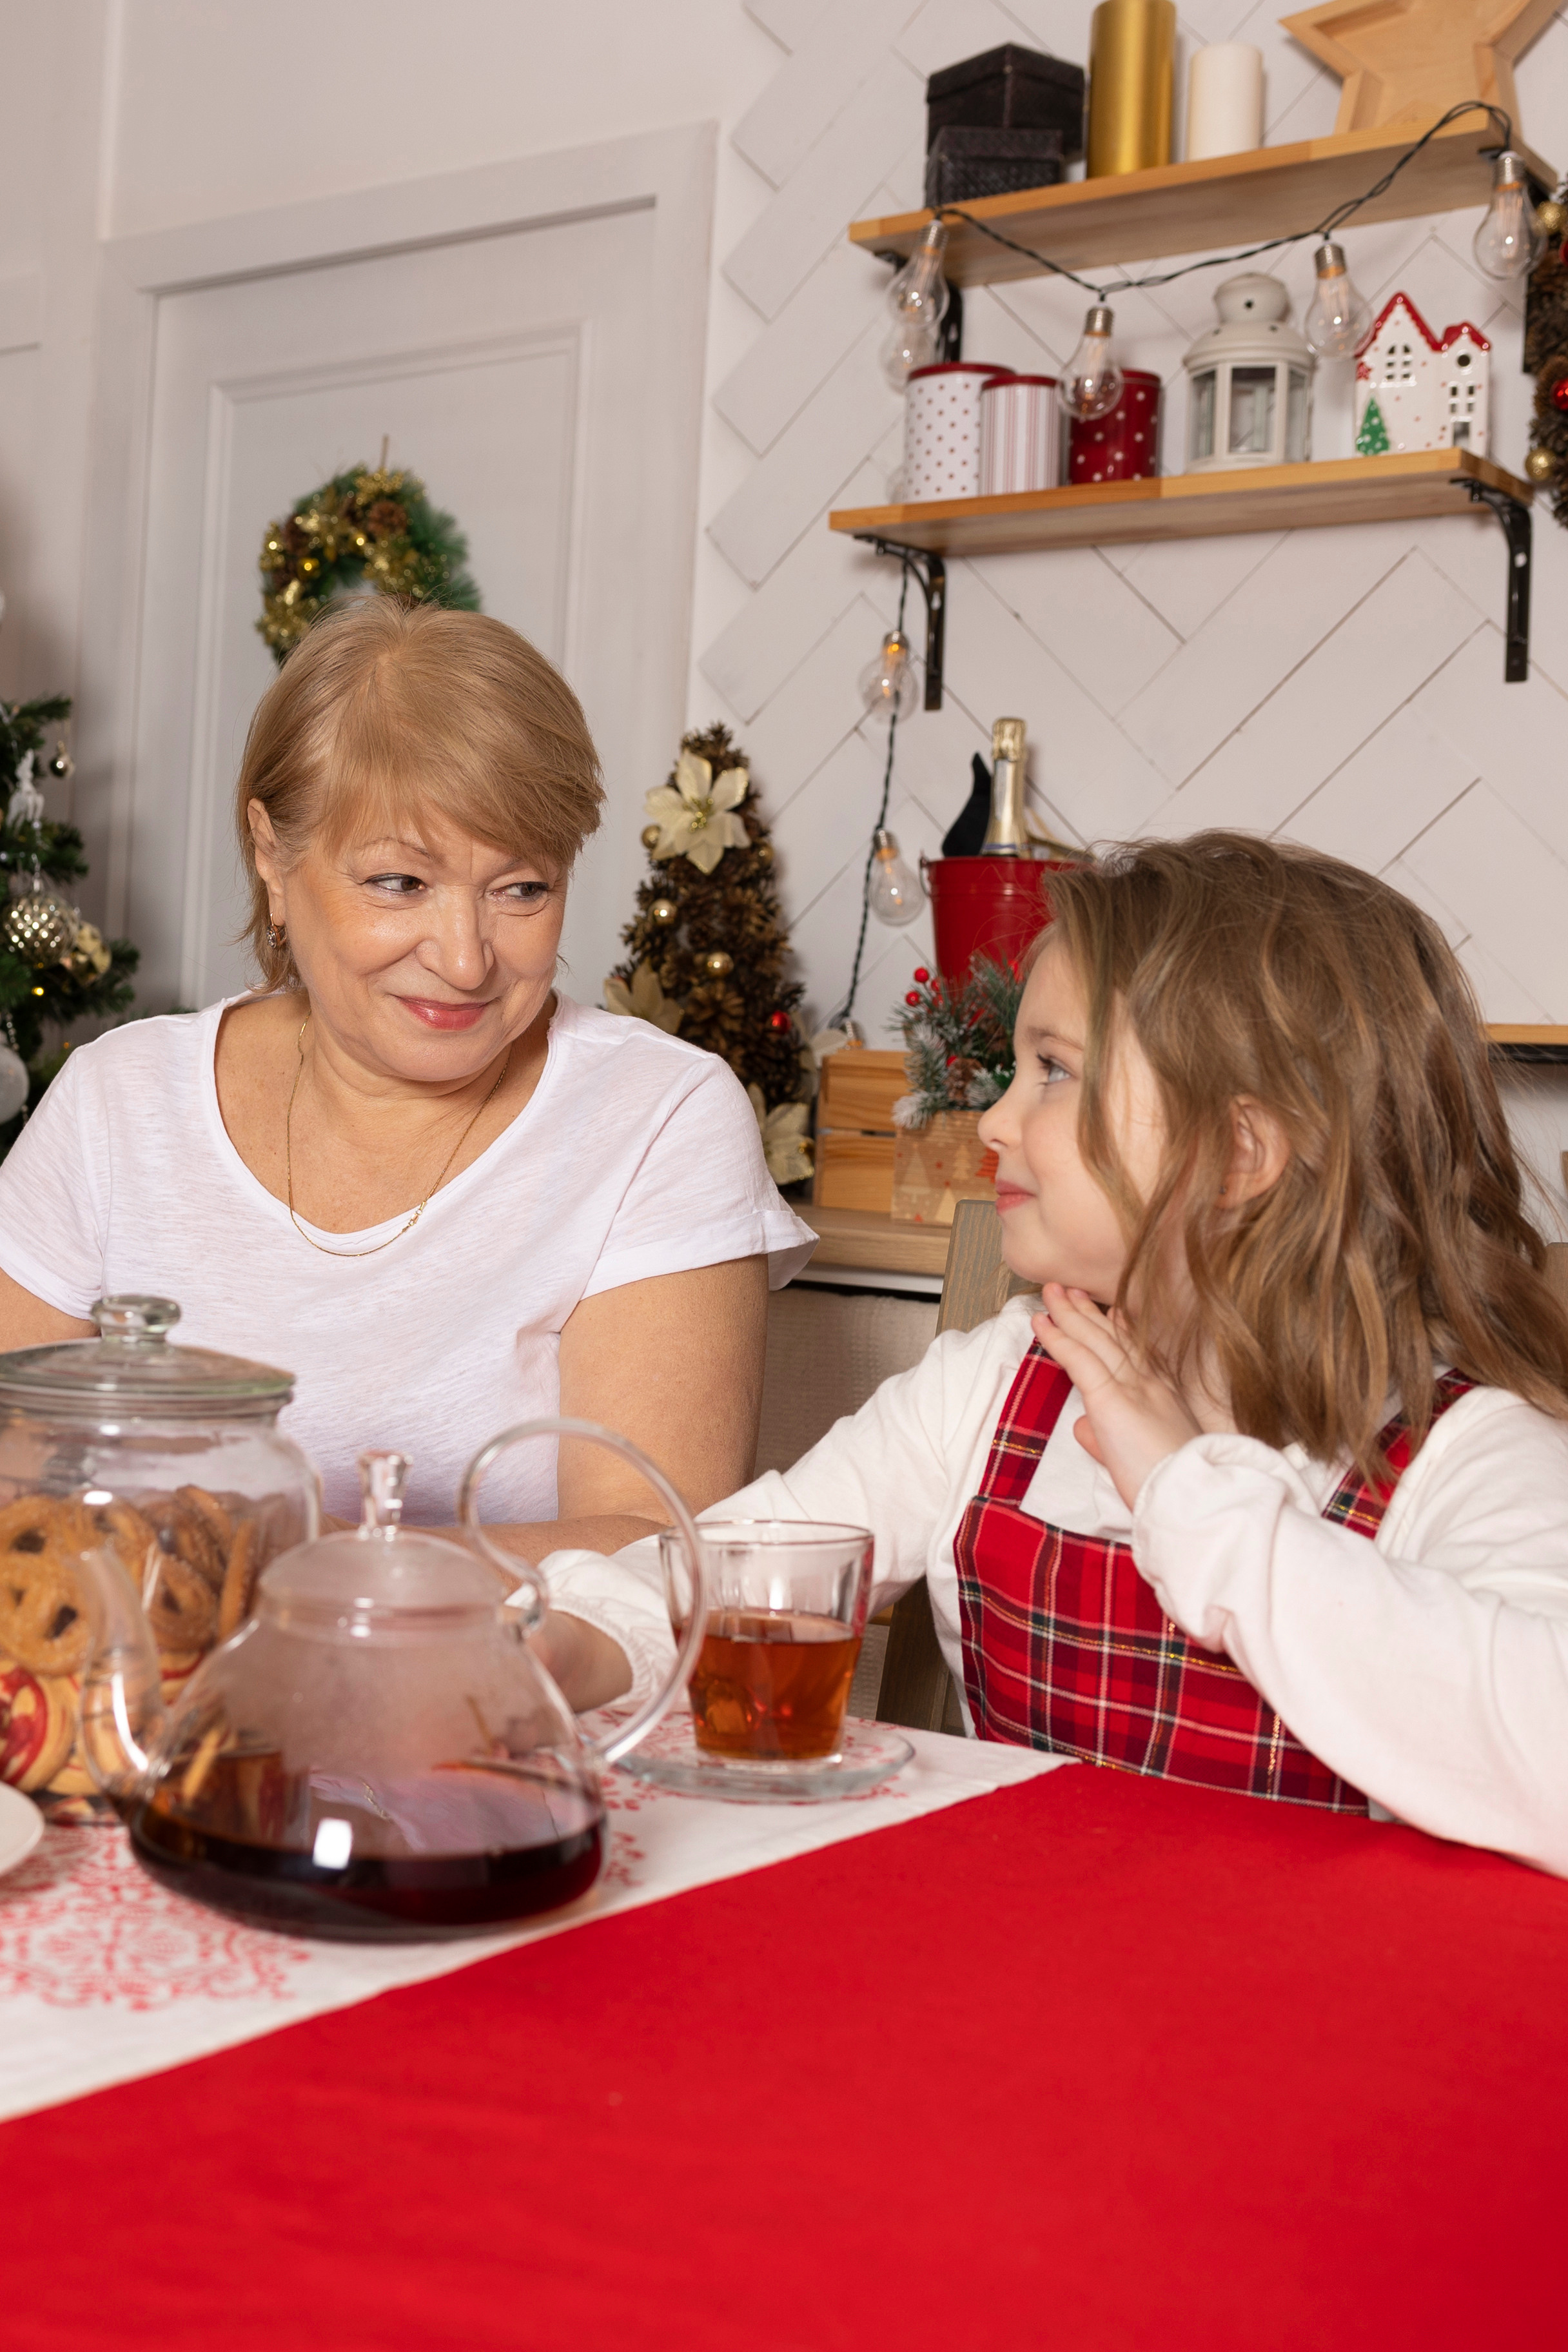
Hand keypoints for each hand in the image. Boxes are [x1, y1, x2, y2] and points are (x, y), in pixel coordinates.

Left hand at [1032, 1284, 1202, 1512]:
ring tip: (1051, 1291)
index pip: (1138, 1353)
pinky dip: (1058, 1338)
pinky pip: (1079, 1359)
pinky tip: (1041, 1322)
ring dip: (1069, 1313)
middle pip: (1114, 1337)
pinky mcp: (1112, 1399)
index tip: (1111, 1310)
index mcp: (1163, 1395)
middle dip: (1090, 1311)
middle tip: (1071, 1289)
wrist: (1190, 1496)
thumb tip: (1083, 1427)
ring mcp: (1133, 1386)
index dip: (1121, 1328)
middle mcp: (1150, 1382)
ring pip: (1095, 1340)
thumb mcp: (1137, 1455)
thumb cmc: (1168, 1484)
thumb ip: (1107, 1437)